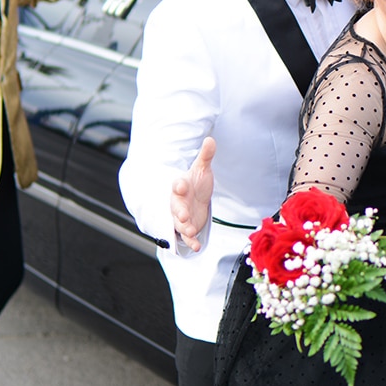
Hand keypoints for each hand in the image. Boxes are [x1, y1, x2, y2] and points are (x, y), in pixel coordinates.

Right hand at [170, 137, 215, 251]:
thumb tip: (211, 139)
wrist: (196, 199)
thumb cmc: (196, 184)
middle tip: (183, 216)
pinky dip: (191, 242)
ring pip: (179, 223)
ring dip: (184, 228)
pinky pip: (187, 236)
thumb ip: (206, 156)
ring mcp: (182, 216)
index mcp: (181, 186)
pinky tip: (197, 247)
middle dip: (178, 212)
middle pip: (175, 207)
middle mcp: (178, 202)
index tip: (181, 185)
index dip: (179, 186)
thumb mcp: (202, 169)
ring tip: (191, 231)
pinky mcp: (188, 228)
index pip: (177, 185)